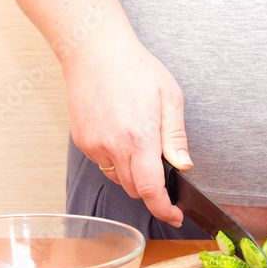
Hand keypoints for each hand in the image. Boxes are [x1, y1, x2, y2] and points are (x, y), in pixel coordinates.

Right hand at [62, 30, 190, 225]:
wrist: (94, 51)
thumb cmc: (136, 68)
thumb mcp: (170, 97)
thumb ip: (176, 136)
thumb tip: (184, 166)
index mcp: (139, 138)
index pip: (150, 190)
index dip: (163, 209)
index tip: (174, 217)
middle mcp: (113, 147)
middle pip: (135, 188)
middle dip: (152, 188)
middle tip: (163, 167)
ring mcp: (94, 146)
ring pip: (119, 177)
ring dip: (134, 173)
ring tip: (141, 141)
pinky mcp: (82, 141)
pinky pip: (103, 163)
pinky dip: (117, 159)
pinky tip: (122, 133)